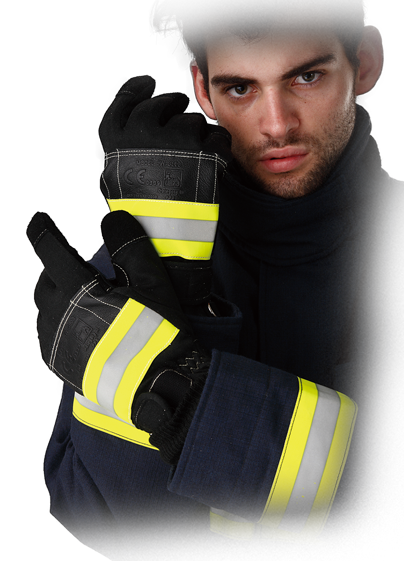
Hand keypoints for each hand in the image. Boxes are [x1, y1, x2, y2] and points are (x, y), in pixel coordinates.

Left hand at [27, 210, 209, 462]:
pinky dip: (59, 322)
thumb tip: (114, 220)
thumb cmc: (157, 337)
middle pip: (45, 280)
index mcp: (77, 291)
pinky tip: (81, 325)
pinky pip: (48, 335)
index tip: (38, 223)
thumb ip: (130, 247)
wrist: (157, 387)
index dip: (42, 232)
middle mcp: (57, 315)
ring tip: (86, 299)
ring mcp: (56, 342)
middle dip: (58, 269)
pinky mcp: (60, 364)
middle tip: (83, 269)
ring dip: (59, 296)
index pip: (50, 251)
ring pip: (45, 308)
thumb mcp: (152, 284)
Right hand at [98, 76, 232, 308]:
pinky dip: (218, 149)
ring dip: (198, 136)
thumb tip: (134, 128)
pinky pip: (218, 136)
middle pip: (163, 105)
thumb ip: (125, 150)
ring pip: (194, 121)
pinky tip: (210, 165)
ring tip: (193, 164)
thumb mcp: (116, 179)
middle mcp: (146, 132)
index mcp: (118, 139)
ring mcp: (178, 139)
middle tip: (180, 124)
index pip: (127, 100)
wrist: (166, 241)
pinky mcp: (206, 150)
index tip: (146, 85)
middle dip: (173, 109)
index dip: (136, 89)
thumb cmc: (141, 217)